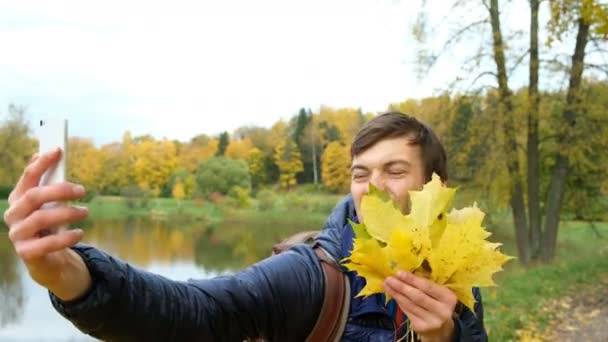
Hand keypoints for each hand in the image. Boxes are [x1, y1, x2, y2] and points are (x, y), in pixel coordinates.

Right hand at [3, 148, 91, 299]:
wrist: (48, 260)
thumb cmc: (51, 226)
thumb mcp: (52, 205)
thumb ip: (51, 185)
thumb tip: (48, 155)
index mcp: (18, 199)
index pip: (27, 177)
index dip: (41, 163)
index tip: (58, 150)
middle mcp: (13, 215)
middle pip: (33, 196)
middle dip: (60, 190)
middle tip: (82, 190)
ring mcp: (17, 234)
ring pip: (40, 218)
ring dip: (67, 213)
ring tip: (85, 212)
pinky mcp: (26, 253)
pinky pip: (47, 243)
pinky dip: (66, 237)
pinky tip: (79, 233)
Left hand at [383, 271, 456, 341]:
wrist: (442, 329)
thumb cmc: (438, 304)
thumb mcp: (438, 294)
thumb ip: (425, 284)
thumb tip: (405, 273)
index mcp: (448, 298)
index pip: (428, 287)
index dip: (412, 279)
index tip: (399, 272)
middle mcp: (442, 311)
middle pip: (418, 296)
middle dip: (401, 286)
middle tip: (389, 278)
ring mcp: (431, 321)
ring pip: (410, 305)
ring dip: (396, 293)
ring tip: (386, 284)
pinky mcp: (421, 327)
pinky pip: (407, 311)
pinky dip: (399, 301)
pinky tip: (392, 294)